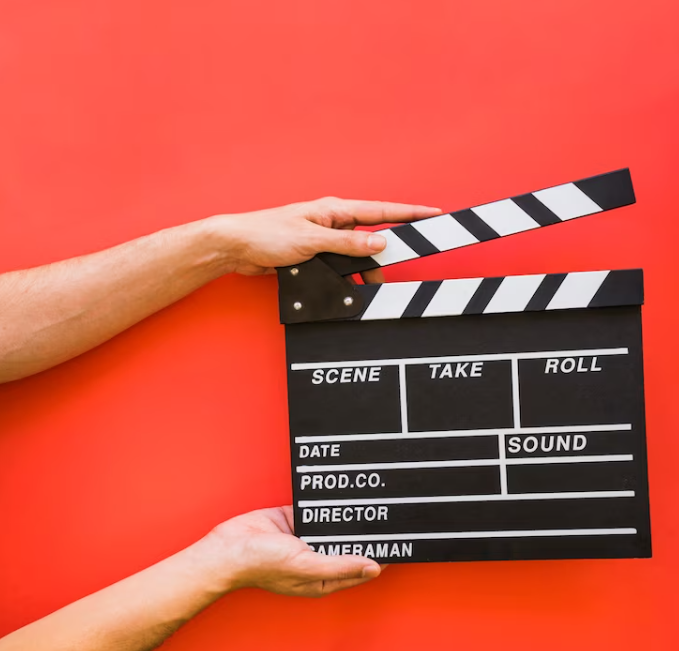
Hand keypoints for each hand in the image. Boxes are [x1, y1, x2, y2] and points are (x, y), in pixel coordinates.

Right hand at [203, 506, 382, 596]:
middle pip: (347, 542)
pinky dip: (324, 501)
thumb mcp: (306, 566)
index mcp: (321, 577)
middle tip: (385, 513)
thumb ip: (340, 565)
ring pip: (333, 523)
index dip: (377, 555)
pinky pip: (315, 508)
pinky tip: (338, 491)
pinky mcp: (294, 518)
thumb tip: (372, 567)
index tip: (396, 542)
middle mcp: (316, 557)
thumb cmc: (261, 565)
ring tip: (366, 499)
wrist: (228, 546)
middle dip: (362, 531)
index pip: (358, 567)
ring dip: (344, 513)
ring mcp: (305, 537)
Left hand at [210, 197, 440, 274]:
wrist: (236, 247)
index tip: (433, 213)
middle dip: (384, 255)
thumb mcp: (311, 240)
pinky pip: (340, 265)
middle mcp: (332, 222)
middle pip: (371, 238)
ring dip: (362, 271)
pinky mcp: (313, 254)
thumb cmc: (267, 234)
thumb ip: (347, 244)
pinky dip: (346, 276)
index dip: (410, 212)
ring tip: (366, 286)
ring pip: (356, 256)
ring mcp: (323, 239)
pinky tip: (346, 287)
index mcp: (335, 210)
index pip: (381, 210)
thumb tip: (379, 244)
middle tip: (397, 268)